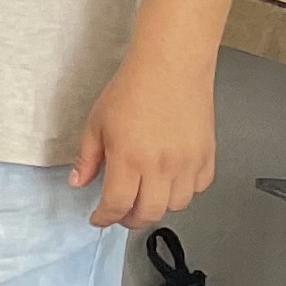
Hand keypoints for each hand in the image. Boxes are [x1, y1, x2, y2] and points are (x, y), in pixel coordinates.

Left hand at [73, 53, 215, 229]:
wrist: (170, 67)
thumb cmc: (132, 89)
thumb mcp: (96, 123)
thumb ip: (87, 158)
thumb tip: (78, 183)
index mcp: (128, 160)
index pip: (116, 205)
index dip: (104, 218)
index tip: (98, 218)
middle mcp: (161, 167)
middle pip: (148, 213)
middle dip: (130, 219)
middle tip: (121, 213)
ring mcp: (188, 163)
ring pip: (176, 205)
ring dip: (158, 206)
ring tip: (145, 195)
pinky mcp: (207, 155)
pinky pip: (199, 187)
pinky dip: (184, 191)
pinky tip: (170, 179)